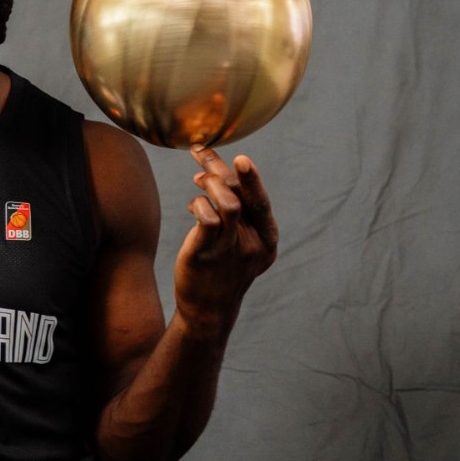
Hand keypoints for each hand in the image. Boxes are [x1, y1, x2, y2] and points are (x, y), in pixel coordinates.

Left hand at [172, 145, 278, 334]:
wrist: (208, 309)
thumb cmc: (222, 268)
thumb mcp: (239, 242)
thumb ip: (235, 214)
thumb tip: (211, 174)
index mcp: (267, 240)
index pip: (261, 203)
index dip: (253, 180)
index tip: (241, 159)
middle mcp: (252, 245)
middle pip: (241, 196)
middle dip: (220, 169)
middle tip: (201, 151)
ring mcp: (230, 250)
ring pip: (227, 205)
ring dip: (210, 184)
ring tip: (197, 178)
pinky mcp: (206, 254)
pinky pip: (207, 219)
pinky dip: (198, 204)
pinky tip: (193, 205)